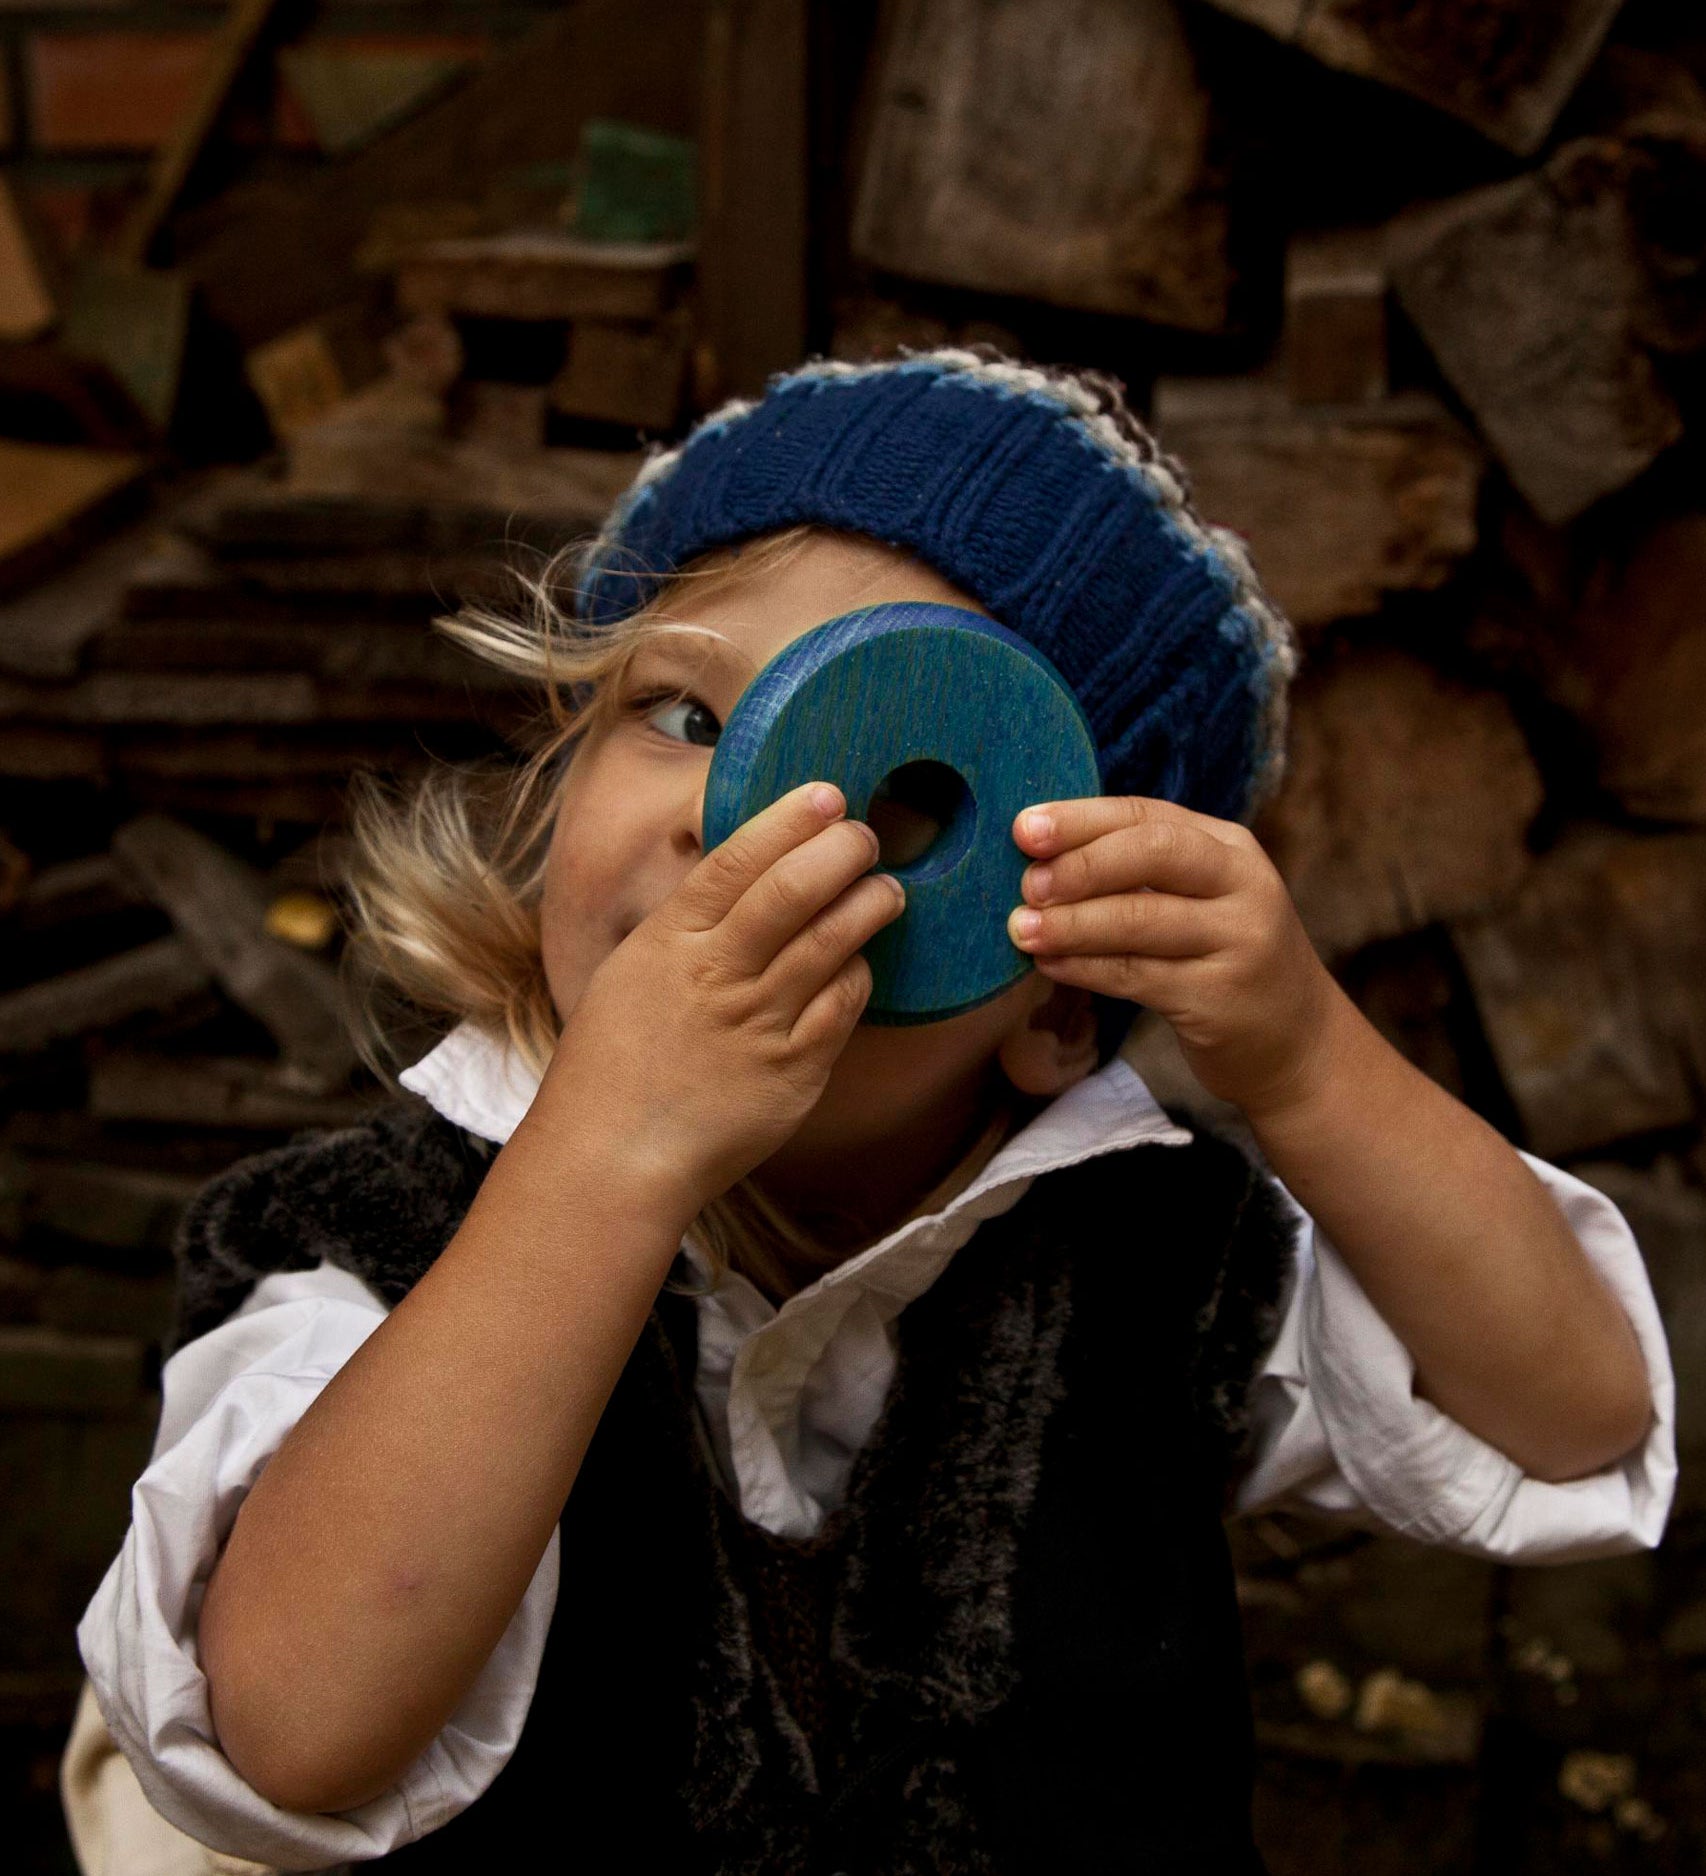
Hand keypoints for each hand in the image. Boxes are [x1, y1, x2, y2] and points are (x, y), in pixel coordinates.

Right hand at [539, 781, 904, 1221]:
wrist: (612, 1158)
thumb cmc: (613, 1064)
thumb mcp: (634, 971)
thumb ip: (689, 924)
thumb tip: (746, 873)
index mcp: (669, 941)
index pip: (738, 859)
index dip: (789, 821)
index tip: (827, 795)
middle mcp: (717, 976)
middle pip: (794, 891)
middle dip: (843, 851)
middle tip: (866, 837)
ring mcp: (759, 1024)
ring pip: (833, 943)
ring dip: (869, 904)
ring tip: (885, 890)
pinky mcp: (794, 1072)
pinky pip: (844, 1007)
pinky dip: (859, 974)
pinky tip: (859, 962)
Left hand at [1006, 795, 1336, 1118]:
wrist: (1297, 1043)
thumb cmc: (1222, 961)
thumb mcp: (1200, 901)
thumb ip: (1138, 874)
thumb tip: (1037, 860)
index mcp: (1229, 848)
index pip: (1148, 817)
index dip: (1081, 819)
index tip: (1023, 828)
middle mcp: (1243, 885)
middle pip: (1154, 853)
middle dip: (1082, 864)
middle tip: (1027, 884)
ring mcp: (1239, 941)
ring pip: (1141, 919)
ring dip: (1072, 923)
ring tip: (1021, 928)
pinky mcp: (1221, 999)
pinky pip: (1138, 976)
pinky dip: (1086, 967)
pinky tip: (1049, 964)